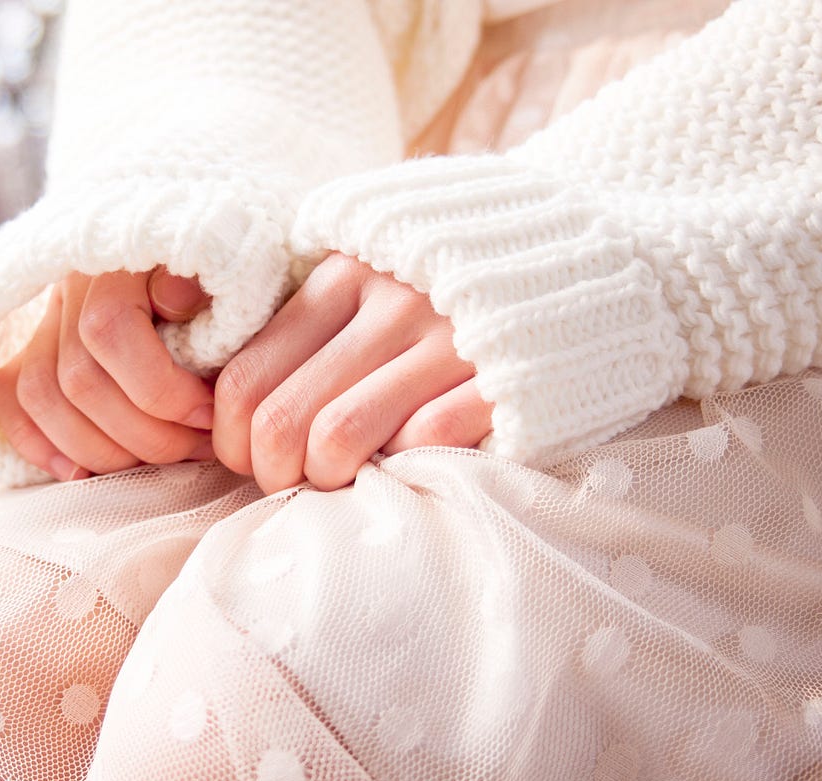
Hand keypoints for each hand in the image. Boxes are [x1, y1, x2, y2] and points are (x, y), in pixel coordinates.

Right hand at [0, 267, 213, 480]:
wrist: (203, 262)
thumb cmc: (222, 282)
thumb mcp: (228, 272)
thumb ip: (208, 282)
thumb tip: (176, 298)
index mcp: (117, 260)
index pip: (108, 330)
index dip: (160, 390)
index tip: (209, 416)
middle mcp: (68, 284)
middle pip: (78, 380)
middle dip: (144, 433)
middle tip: (195, 447)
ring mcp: (43, 319)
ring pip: (41, 398)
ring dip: (102, 450)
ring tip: (159, 459)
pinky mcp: (27, 347)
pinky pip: (7, 399)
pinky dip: (40, 444)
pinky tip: (85, 471)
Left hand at [214, 253, 492, 493]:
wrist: (593, 257)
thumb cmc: (460, 280)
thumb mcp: (378, 267)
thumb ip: (313, 317)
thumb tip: (230, 402)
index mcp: (345, 273)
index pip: (246, 375)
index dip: (229, 436)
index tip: (245, 456)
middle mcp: (390, 302)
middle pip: (281, 418)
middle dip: (267, 472)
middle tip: (286, 482)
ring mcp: (450, 340)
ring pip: (338, 439)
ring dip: (322, 481)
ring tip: (338, 481)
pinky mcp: (503, 379)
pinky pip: (422, 443)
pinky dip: (400, 468)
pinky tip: (405, 464)